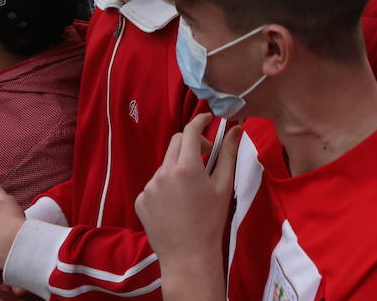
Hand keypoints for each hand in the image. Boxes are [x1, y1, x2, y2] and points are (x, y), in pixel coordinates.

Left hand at [135, 115, 240, 271]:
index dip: (200, 121)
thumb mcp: (224, 186)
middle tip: (204, 158)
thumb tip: (236, 128)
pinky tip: (176, 205)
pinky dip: (165, 186)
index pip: (190, 130)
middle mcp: (163, 173)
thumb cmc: (211, 221)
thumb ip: (228, 154)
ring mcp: (149, 187)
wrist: (189, 256)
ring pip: (165, 165)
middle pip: (176, 143)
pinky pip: (154, 184)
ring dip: (178, 168)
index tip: (208, 119)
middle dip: (190, 144)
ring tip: (190, 190)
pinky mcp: (140, 201)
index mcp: (186, 167)